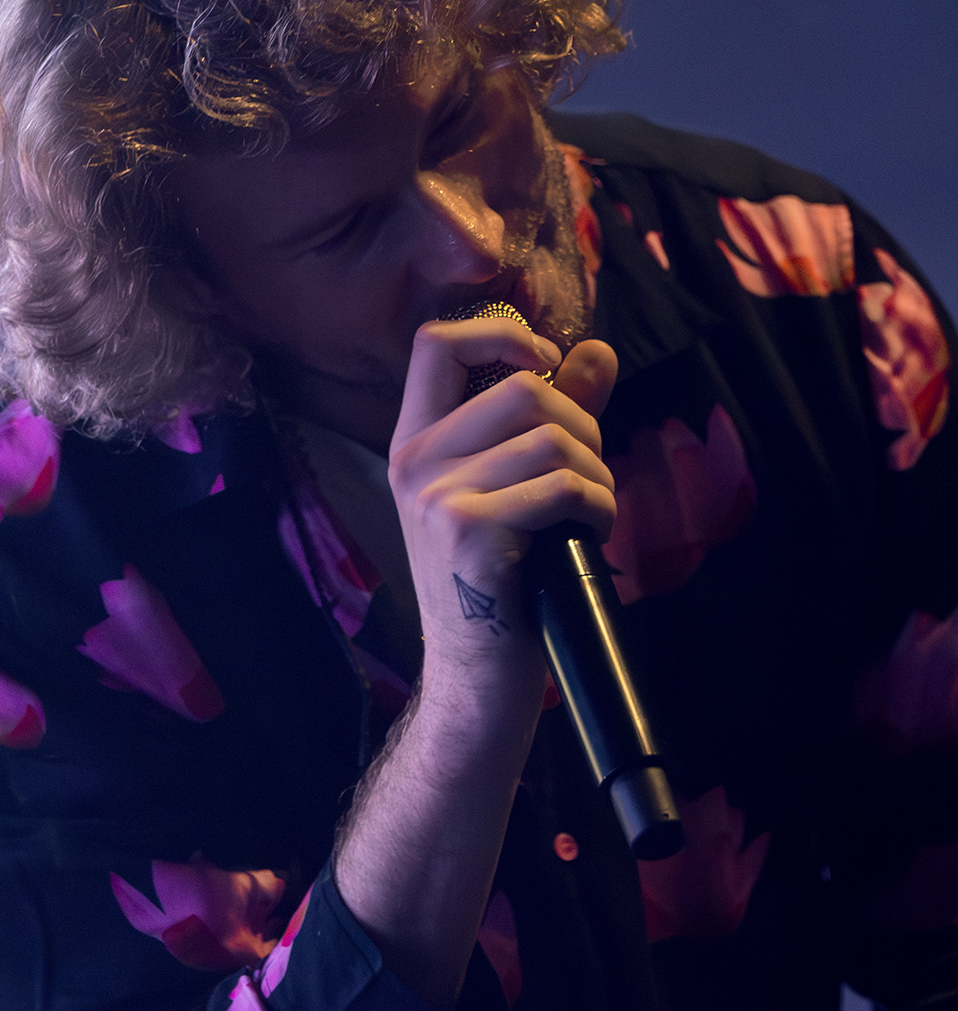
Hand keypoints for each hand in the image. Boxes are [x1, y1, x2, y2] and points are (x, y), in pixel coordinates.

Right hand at [388, 316, 617, 677]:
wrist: (474, 676)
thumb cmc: (500, 580)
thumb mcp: (511, 487)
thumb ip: (552, 415)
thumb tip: (598, 350)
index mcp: (414, 441)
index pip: (436, 342)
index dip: (500, 334)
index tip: (545, 364)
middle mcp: (412, 460)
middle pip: (523, 389)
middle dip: (584, 426)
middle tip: (588, 474)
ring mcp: (435, 495)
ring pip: (553, 438)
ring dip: (597, 475)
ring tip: (590, 511)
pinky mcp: (468, 530)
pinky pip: (562, 486)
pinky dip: (597, 507)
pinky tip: (590, 534)